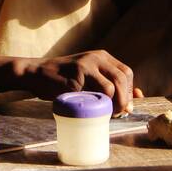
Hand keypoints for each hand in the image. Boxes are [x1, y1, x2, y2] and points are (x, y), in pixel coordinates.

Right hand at [15, 49, 137, 114]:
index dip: (129, 91)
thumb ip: (107, 85)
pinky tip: (90, 110)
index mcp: (102, 57)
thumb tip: (134, 103)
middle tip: (118, 113)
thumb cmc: (64, 80)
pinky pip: (92, 94)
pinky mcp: (75, 77)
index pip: (126, 73)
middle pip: (122, 79)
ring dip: (112, 105)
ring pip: (110, 87)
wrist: (37, 74)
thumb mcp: (88, 77)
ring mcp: (85, 65)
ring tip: (106, 114)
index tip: (126, 106)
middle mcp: (96, 58)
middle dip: (124, 100)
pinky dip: (95, 106)